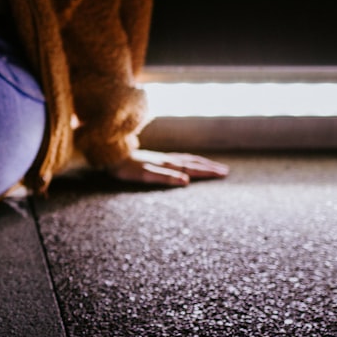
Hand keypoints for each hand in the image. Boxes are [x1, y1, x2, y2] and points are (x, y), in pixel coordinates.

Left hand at [106, 149, 229, 186]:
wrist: (111, 155)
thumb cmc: (127, 168)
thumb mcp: (145, 175)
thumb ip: (166, 177)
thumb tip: (186, 181)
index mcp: (167, 164)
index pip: (192, 169)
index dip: (208, 172)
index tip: (223, 174)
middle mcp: (167, 159)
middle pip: (193, 162)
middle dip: (209, 167)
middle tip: (225, 171)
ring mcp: (161, 158)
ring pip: (186, 159)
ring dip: (201, 163)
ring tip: (212, 165)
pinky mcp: (155, 158)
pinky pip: (178, 158)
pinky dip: (188, 160)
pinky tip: (186, 161)